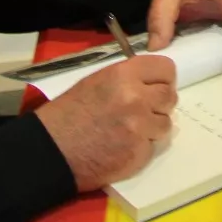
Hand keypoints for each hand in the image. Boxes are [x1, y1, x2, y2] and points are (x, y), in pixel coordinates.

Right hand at [35, 54, 176, 191]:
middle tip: (143, 110)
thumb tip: (151, 82)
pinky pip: (153, 145)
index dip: (162, 78)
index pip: (166, 69)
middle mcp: (136, 98)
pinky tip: (123, 145)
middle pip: (170, 96)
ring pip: (165, 123)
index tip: (156, 85)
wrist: (51, 151)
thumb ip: (128, 79)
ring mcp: (139, 127)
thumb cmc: (69, 113)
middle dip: (159, 103)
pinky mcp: (139, 153)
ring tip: (130, 129)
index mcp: (124, 75)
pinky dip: (142, 146)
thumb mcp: (97, 82)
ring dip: (153, 127)